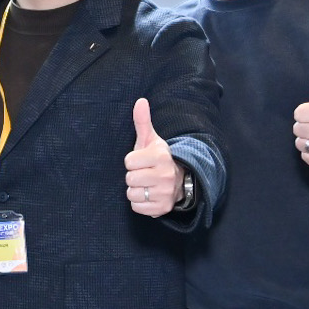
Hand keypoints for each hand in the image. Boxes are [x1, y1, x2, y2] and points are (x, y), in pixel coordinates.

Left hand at [124, 98, 185, 218]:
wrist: (179, 179)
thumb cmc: (158, 158)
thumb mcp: (151, 140)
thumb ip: (142, 121)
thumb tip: (140, 101)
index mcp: (160, 156)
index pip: (128, 161)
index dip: (132, 161)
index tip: (142, 161)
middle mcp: (165, 175)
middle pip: (129, 179)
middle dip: (133, 176)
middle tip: (144, 173)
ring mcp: (165, 193)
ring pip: (132, 194)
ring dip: (135, 190)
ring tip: (146, 184)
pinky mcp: (162, 208)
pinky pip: (137, 207)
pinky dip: (139, 203)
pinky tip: (148, 195)